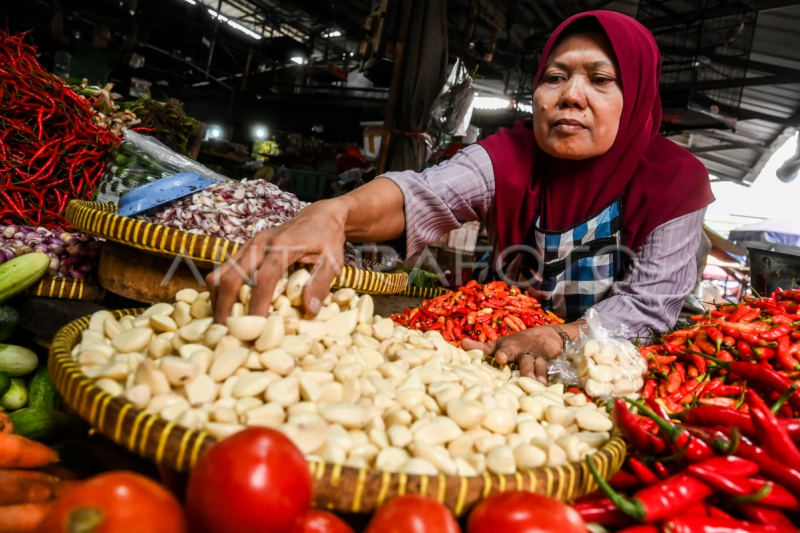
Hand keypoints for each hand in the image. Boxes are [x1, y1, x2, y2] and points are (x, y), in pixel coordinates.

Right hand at [207, 199, 346, 323]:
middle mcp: (261, 243)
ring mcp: (250, 244)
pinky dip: (221, 289)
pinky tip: (227, 306)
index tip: (255, 326)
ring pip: (222, 272)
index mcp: (283, 246)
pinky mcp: (246, 248)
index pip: (264, 278)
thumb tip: (309, 311)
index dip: (258, 303)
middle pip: (232, 275)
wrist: (320, 215)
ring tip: (222, 321)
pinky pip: (225, 269)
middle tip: (224, 330)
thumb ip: (320, 284)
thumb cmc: (328, 239)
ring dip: (218, 298)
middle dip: (225, 304)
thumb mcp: (333, 262)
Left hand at [462, 326, 563, 381]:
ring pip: (536, 366)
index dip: (503, 354)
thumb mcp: (499, 345)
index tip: (501, 358)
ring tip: (538, 384)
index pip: (504, 350)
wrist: (546, 336)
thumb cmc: (516, 344)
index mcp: (508, 348)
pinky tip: (547, 388)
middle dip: (523, 367)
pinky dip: (547, 379)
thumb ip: (481, 347)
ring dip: (537, 374)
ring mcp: (535, 357)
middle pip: (523, 360)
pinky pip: (547, 372)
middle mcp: (522, 352)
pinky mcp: (547, 363)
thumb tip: (461, 342)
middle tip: (525, 376)